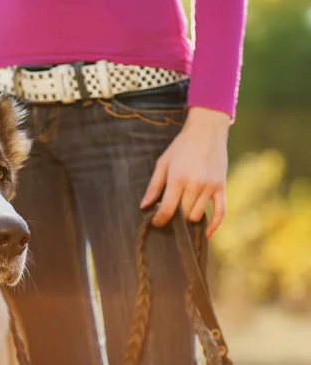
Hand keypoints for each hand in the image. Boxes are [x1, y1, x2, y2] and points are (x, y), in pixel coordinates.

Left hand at [140, 107, 230, 238]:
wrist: (207, 130)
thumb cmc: (181, 147)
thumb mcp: (162, 163)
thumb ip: (153, 186)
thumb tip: (144, 206)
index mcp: (178, 179)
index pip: (167, 209)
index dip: (159, 220)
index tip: (156, 222)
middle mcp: (195, 185)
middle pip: (183, 215)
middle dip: (175, 218)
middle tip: (171, 213)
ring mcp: (210, 187)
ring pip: (197, 216)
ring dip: (189, 217)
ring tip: (184, 211)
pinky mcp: (221, 187)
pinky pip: (220, 212)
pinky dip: (214, 225)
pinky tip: (206, 233)